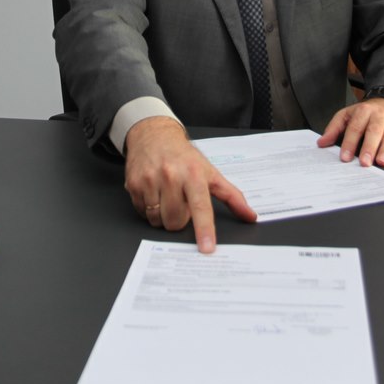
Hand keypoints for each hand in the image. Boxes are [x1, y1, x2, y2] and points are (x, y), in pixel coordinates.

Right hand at [123, 117, 256, 252]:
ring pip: (157, 220)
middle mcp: (171, 176)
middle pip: (176, 221)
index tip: (207, 248)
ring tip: (166, 196)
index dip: (204, 230)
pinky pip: (142, 213)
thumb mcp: (210, 173)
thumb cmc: (184, 156)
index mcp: (194, 174)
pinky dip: (149, 209)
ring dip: (163, 215)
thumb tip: (250, 215)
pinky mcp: (133, 184)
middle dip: (180, 218)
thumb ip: (232, 196)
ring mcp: (150, 180)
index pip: (201, 207)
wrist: (154, 135)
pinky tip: (153, 192)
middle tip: (181, 201)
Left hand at [317, 98, 383, 167]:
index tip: (345, 157)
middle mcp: (380, 116)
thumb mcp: (348, 115)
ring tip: (381, 162)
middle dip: (369, 148)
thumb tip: (322, 143)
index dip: (349, 143)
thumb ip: (334, 128)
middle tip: (364, 162)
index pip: (355, 127)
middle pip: (374, 131)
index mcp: (363, 111)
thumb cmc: (367, 113)